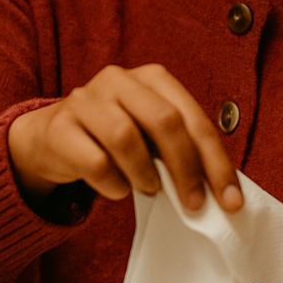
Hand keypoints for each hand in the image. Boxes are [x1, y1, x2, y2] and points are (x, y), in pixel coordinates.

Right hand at [8, 64, 242, 212]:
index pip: (193, 118)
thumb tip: (221, 193)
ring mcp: (85, 100)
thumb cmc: (114, 138)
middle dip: (186, 168)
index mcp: (152, 78)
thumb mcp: (151, 136)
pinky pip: (94, 161)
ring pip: (125, 137)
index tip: (230, 201)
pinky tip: (117, 188)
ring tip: (149, 189)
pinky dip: (113, 184)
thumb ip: (182, 151)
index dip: (215, 162)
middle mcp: (119, 80)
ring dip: (144, 173)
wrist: (52, 139)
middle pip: (164, 121)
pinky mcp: (59, 128)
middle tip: (193, 204)